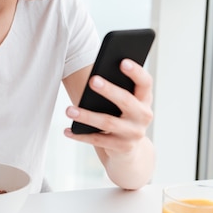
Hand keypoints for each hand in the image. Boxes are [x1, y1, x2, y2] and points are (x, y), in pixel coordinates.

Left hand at [64, 59, 154, 188]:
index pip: (145, 82)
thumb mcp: (123, 103)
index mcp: (144, 99)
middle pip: (126, 101)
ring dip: (87, 116)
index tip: (122, 61)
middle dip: (109, 90)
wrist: (129, 151)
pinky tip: (67, 131)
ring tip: (68, 110)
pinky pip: (99, 141)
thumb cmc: (120, 116)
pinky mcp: (123, 148)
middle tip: (92, 80)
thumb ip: (115, 89)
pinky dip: (81, 136)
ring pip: (108, 123)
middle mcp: (144, 116)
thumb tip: (94, 77)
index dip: (136, 72)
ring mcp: (135, 133)